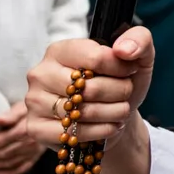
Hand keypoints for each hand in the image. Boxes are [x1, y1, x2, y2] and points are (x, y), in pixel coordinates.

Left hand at [0, 103, 44, 173]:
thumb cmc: (33, 111)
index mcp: (26, 130)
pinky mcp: (34, 160)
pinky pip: (16, 171)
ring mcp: (33, 154)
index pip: (1, 141)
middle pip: (3, 154)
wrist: (52, 118)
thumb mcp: (23, 106)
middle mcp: (30, 144)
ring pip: (7, 164)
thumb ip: (11, 114)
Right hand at [24, 26, 154, 146]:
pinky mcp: (36, 128)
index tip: (129, 72)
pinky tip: (109, 125)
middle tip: (125, 94)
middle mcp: (41, 74)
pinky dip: (101, 131)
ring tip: (120, 110)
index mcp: (61, 50)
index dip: (122, 68)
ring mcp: (35, 101)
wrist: (114, 113)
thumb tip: (124, 50)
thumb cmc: (120, 82)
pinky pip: (74, 133)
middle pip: (91, 88)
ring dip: (114, 113)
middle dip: (120, 93)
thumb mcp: (138, 56)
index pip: (96, 58)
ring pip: (84, 112)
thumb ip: (139, 40)